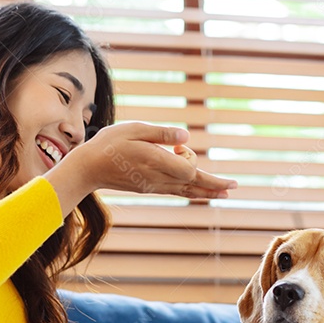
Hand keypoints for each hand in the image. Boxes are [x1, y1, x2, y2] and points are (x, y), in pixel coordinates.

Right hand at [46, 122, 235, 213]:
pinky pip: (177, 191)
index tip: (180, 147)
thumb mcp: (135, 129)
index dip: (193, 159)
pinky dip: (192, 191)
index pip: (189, 169)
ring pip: (187, 190)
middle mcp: (158, 179)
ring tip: (225, 193)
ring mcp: (154, 186)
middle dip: (214, 184)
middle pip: (193, 183)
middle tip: (234, 186)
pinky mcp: (150, 188)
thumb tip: (186, 137)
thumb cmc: (110, 144)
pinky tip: (201, 193)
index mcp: (156, 163)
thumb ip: (162, 134)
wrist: (88, 168)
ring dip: (207, 190)